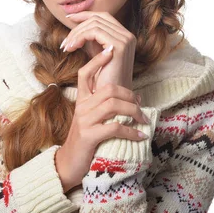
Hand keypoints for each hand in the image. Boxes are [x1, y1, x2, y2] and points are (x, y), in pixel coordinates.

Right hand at [54, 48, 147, 191]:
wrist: (70, 163)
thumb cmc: (86, 138)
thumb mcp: (92, 117)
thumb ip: (105, 104)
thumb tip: (136, 97)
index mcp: (81, 99)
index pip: (84, 73)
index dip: (97, 60)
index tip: (110, 50)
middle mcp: (81, 106)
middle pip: (107, 89)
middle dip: (129, 95)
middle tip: (141, 105)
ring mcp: (84, 121)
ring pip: (112, 105)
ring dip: (133, 112)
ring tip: (143, 120)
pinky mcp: (88, 136)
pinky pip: (114, 128)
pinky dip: (131, 132)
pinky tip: (139, 136)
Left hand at [60, 11, 136, 89]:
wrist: (110, 99)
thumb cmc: (102, 79)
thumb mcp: (96, 53)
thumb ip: (91, 39)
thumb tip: (78, 25)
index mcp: (124, 36)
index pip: (103, 16)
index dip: (84, 15)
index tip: (68, 18)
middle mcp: (127, 35)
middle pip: (97, 18)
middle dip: (77, 27)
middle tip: (65, 42)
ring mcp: (125, 39)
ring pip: (94, 24)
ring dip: (76, 34)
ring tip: (66, 47)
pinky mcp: (118, 46)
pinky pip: (94, 32)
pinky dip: (79, 37)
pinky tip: (71, 48)